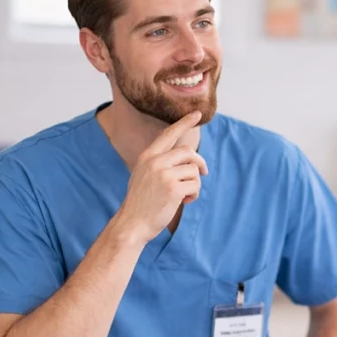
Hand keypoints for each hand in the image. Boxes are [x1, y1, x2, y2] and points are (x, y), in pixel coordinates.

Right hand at [115, 110, 207, 243]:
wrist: (132, 223)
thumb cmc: (142, 202)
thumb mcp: (145, 175)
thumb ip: (161, 163)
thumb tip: (190, 159)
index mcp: (148, 156)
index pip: (169, 134)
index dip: (184, 123)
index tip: (197, 113)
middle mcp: (155, 161)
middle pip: (188, 152)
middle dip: (200, 163)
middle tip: (203, 173)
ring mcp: (163, 174)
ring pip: (194, 170)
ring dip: (195, 184)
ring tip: (185, 195)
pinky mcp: (173, 188)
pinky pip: (196, 185)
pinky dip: (194, 195)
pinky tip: (184, 201)